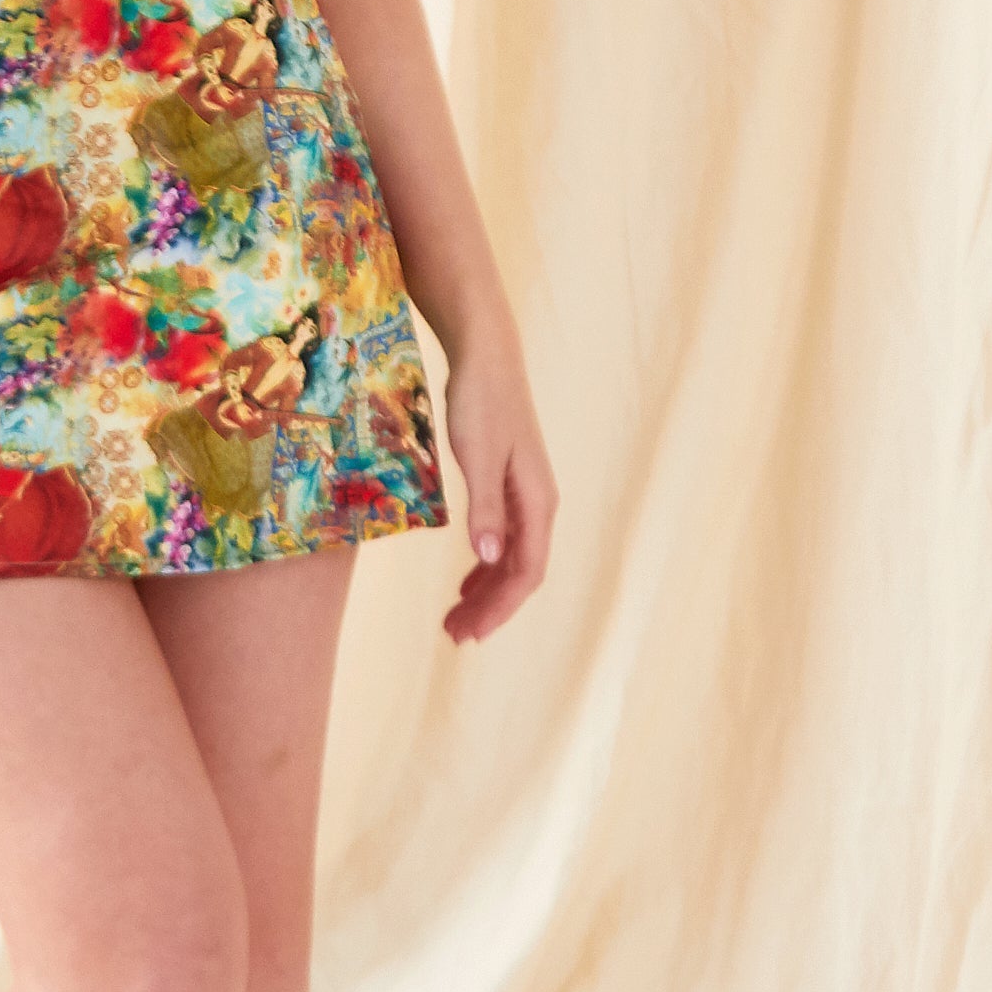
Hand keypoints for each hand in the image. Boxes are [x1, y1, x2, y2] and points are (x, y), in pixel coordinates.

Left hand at [440, 308, 556, 645]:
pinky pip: (504, 539)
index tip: (469, 633)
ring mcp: (525, 495)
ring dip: (486, 591)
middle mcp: (538, 504)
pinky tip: (466, 579)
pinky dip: (485, 565)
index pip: (526, 572)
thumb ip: (485, 508)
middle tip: (454, 636)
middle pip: (520, 572)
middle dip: (490, 608)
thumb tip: (489, 559)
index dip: (499, 607)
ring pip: (512, 558)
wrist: (487, 356)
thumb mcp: (478, 456)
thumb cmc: (482, 402)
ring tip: (455, 618)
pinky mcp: (509, 484)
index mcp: (537, 502)